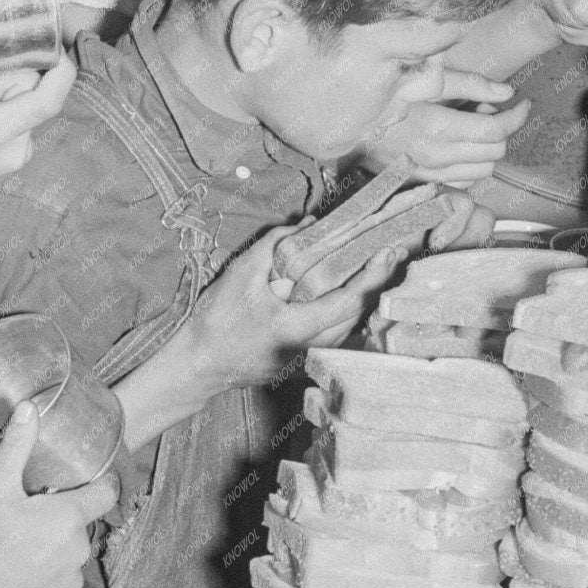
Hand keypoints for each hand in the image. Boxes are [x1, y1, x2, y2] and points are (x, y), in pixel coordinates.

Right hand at [0, 401, 116, 587]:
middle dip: (60, 522)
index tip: (83, 484)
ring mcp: (73, 582)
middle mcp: (79, 549)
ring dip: (54, 553)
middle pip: (80, 526)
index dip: (98, 486)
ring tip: (19, 553)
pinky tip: (20, 580)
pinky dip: (46, 584)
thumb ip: (16, 447)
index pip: (105, 494)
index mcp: (69, 516)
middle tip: (28, 521)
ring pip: (70, 558)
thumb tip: (28, 407)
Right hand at [170, 227, 404, 397]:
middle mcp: (310, 347)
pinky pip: (334, 336)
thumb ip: (275, 245)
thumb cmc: (216, 320)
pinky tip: (347, 294)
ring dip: (363, 300)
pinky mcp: (300, 362)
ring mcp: (306, 358)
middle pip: (356, 317)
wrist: (197, 364)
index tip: (388, 252)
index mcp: (297, 326)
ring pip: (347, 329)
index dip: (372, 276)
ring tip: (375, 270)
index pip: (347, 301)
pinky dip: (345, 312)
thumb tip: (308, 223)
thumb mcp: (242, 273)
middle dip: (376, 284)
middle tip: (390, 254)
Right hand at [363, 71, 530, 185]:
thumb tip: (507, 91)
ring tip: (472, 123)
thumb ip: (468, 83)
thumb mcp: (423, 78)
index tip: (523, 102)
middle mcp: (434, 157)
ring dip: (486, 147)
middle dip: (501, 128)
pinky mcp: (420, 182)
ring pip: (482, 171)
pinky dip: (470, 163)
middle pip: (495, 152)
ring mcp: (427, 173)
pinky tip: (457, 142)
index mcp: (436, 128)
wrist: (339, 121)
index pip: (495, 130)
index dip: (517, 115)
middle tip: (487, 106)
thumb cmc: (380, 92)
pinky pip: (462, 181)